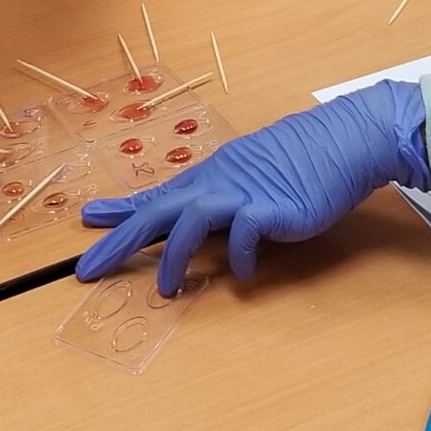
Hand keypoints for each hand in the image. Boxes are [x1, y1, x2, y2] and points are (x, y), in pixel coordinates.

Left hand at [76, 80, 428, 294]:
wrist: (343, 141)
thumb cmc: (298, 161)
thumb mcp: (247, 177)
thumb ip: (220, 200)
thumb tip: (196, 226)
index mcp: (210, 177)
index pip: (156, 196)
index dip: (121, 211)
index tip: (89, 222)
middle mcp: (218, 184)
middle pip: (158, 210)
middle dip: (120, 240)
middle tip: (88, 269)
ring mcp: (245, 193)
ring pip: (193, 219)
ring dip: (174, 256)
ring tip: (166, 289)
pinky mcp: (274, 206)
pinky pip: (246, 232)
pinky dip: (239, 256)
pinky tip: (244, 274)